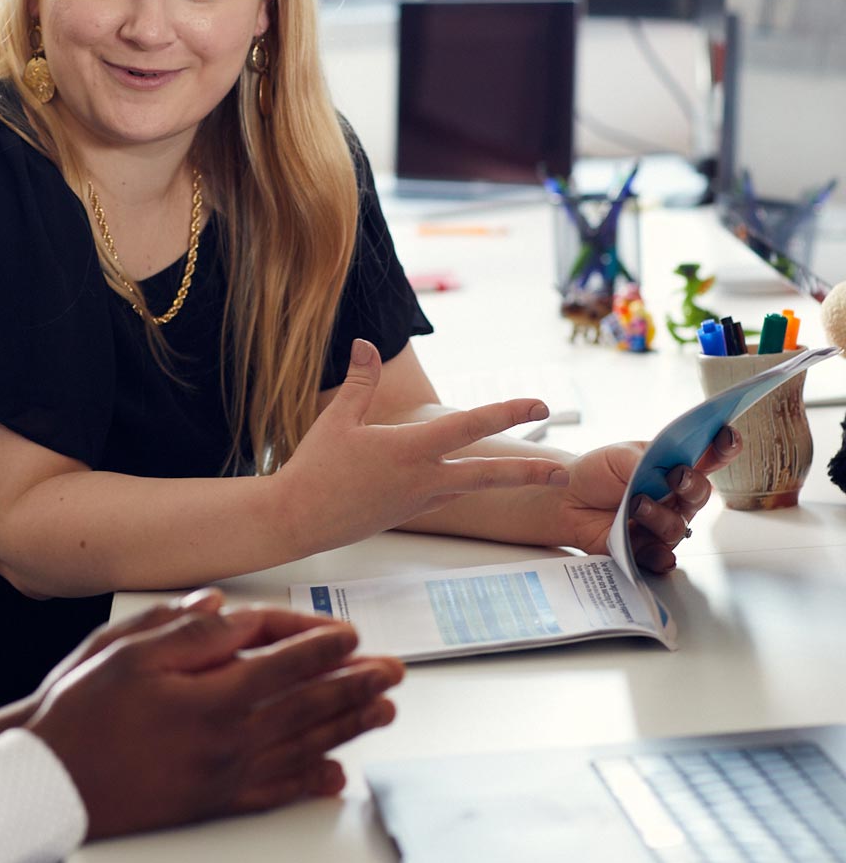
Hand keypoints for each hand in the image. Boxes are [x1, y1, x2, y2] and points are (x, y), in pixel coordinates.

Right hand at [18, 602, 402, 836]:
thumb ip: (187, 630)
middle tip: (392, 673)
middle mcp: (227, 740)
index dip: (323, 647)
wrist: (49, 781)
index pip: (284, 665)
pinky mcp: (213, 803)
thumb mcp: (126, 651)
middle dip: (355, 686)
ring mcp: (223, 777)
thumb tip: (231, 610)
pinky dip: (310, 784)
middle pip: (307, 707)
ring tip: (382, 712)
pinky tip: (335, 777)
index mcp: (210, 697)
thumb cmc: (82, 711)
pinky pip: (274, 793)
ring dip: (347, 728)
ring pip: (302, 748)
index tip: (352, 635)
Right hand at [283, 339, 568, 553]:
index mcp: (410, 449)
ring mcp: (417, 500)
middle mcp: (422, 478)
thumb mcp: (338, 418)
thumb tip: (366, 343)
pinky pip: (446, 497)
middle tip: (562, 468)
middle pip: (488, 474)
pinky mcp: (407, 513)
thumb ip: (358, 380)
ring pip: (471, 488)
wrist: (298, 518)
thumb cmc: (316, 467)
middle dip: (528, 470)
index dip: (508, 412)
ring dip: (502, 481)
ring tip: (532, 475)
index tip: (537, 404)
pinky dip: (463, 486)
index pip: (471, 426)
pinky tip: (464, 480)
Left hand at [558, 426, 740, 571]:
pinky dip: (658, 555)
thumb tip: (669, 470)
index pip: (710, 457)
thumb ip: (646, 461)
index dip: (724, 447)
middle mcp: (676, 498)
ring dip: (657, 514)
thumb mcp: (620, 456)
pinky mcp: (646, 547)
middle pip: (700, 494)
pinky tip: (651, 548)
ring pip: (677, 525)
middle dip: (693, 484)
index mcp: (675, 468)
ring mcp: (663, 524)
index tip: (727, 436)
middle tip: (677, 476)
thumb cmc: (598, 473)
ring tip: (634, 503)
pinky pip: (660, 556)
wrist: (568, 497)